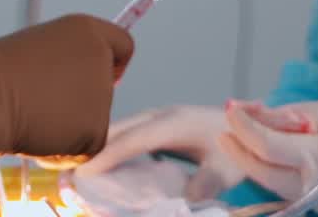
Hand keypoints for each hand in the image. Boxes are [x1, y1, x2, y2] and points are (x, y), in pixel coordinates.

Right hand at [0, 15, 133, 191]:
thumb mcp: (39, 47)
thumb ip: (65, 57)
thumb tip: (68, 80)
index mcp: (86, 30)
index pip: (122, 45)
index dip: (113, 63)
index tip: (107, 75)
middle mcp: (100, 58)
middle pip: (104, 87)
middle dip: (82, 100)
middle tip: (46, 104)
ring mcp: (101, 95)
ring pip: (92, 120)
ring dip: (70, 126)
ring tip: (34, 115)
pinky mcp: (96, 131)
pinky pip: (86, 147)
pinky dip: (66, 150)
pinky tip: (39, 135)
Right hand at [79, 106, 244, 202]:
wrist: (251, 124)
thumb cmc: (239, 144)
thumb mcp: (227, 168)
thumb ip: (205, 183)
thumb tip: (181, 201)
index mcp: (175, 122)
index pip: (135, 138)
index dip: (110, 153)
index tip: (85, 170)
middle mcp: (162, 116)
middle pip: (120, 128)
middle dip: (93, 146)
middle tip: (66, 168)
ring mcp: (158, 118)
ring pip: (121, 129)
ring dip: (99, 145)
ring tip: (76, 168)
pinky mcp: (158, 125)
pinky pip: (128, 134)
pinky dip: (112, 146)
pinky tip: (101, 163)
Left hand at [217, 99, 317, 216]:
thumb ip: (306, 115)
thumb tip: (270, 116)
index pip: (266, 146)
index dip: (243, 126)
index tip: (232, 106)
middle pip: (263, 173)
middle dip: (239, 148)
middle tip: (228, 123)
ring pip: (277, 188)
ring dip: (256, 163)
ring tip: (245, 135)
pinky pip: (296, 194)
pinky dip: (278, 174)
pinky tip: (275, 153)